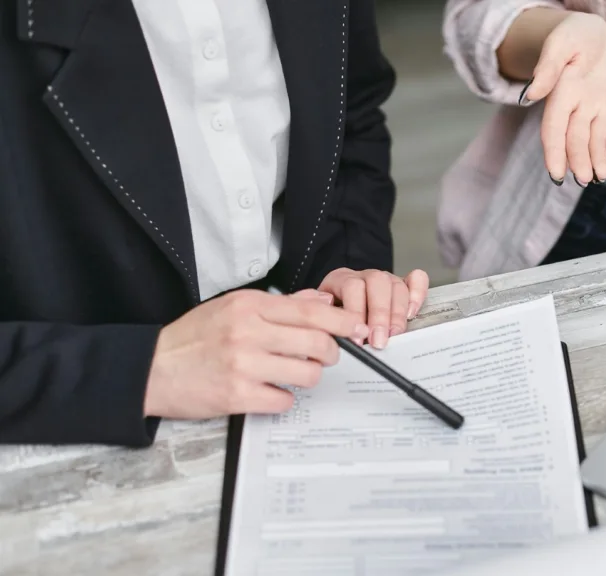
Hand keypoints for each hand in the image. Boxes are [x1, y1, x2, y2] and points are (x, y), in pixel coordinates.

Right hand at [144, 290, 368, 418]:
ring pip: (307, 373)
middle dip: (330, 353)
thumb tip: (322, 301)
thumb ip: (280, 305)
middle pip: (317, 343)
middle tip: (323, 356)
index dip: (342, 321)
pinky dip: (283, 398)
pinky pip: (284, 400)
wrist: (150, 369)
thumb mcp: (232, 307)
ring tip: (292, 374)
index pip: (310, 311)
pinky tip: (269, 391)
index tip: (356, 328)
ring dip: (308, 377)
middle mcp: (248, 332)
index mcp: (249, 306)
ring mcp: (243, 365)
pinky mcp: (237, 396)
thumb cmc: (194, 337)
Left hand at [317, 268, 429, 348]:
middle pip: (377, 283)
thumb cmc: (331, 318)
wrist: (337, 310)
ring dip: (397, 313)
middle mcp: (365, 276)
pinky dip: (418, 294)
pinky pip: (417, 279)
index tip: (357, 339)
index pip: (352, 287)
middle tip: (378, 341)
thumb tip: (335, 335)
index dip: (355, 313)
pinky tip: (412, 313)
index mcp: (341, 279)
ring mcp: (386, 279)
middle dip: (380, 315)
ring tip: (394, 335)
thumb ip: (327, 323)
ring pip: (397, 285)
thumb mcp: (322, 318)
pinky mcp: (403, 284)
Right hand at [520, 12, 605, 185]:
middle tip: (584, 180)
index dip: (554, 153)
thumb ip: (548, 69)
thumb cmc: (576, 35)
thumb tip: (530, 95)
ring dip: (598, 159)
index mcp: (563, 94)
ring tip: (599, 177)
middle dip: (579, 162)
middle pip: (577, 140)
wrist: (602, 31)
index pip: (555, 130)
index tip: (556, 174)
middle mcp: (582, 106)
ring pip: (599, 139)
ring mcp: (605, 106)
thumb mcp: (560, 44)